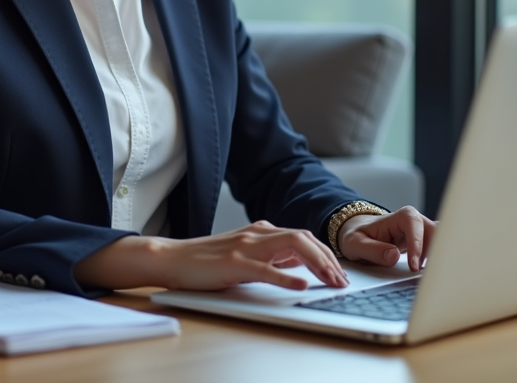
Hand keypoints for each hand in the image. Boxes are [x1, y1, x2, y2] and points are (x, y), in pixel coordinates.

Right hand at [75, 221, 348, 290]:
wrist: (173, 258)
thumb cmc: (208, 260)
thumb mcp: (245, 255)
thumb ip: (271, 257)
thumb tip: (299, 266)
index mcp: (262, 231)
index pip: (303, 237)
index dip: (326, 254)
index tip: (340, 272)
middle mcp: (257, 233)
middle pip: (303, 238)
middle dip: (328, 259)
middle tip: (343, 281)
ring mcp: (246, 246)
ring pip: (291, 247)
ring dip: (316, 264)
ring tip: (330, 281)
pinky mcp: (233, 263)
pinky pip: (265, 268)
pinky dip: (285, 277)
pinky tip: (300, 286)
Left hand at [337, 206, 435, 271]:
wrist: (359, 234)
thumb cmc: (357, 236)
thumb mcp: (355, 244)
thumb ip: (372, 250)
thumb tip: (393, 256)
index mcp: (399, 218)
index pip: (414, 226)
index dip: (417, 245)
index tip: (414, 266)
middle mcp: (416, 222)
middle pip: (435, 231)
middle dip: (437, 250)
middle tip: (433, 273)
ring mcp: (423, 233)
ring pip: (442, 241)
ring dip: (440, 257)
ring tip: (434, 277)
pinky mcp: (426, 244)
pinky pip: (439, 250)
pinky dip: (439, 261)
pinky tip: (434, 276)